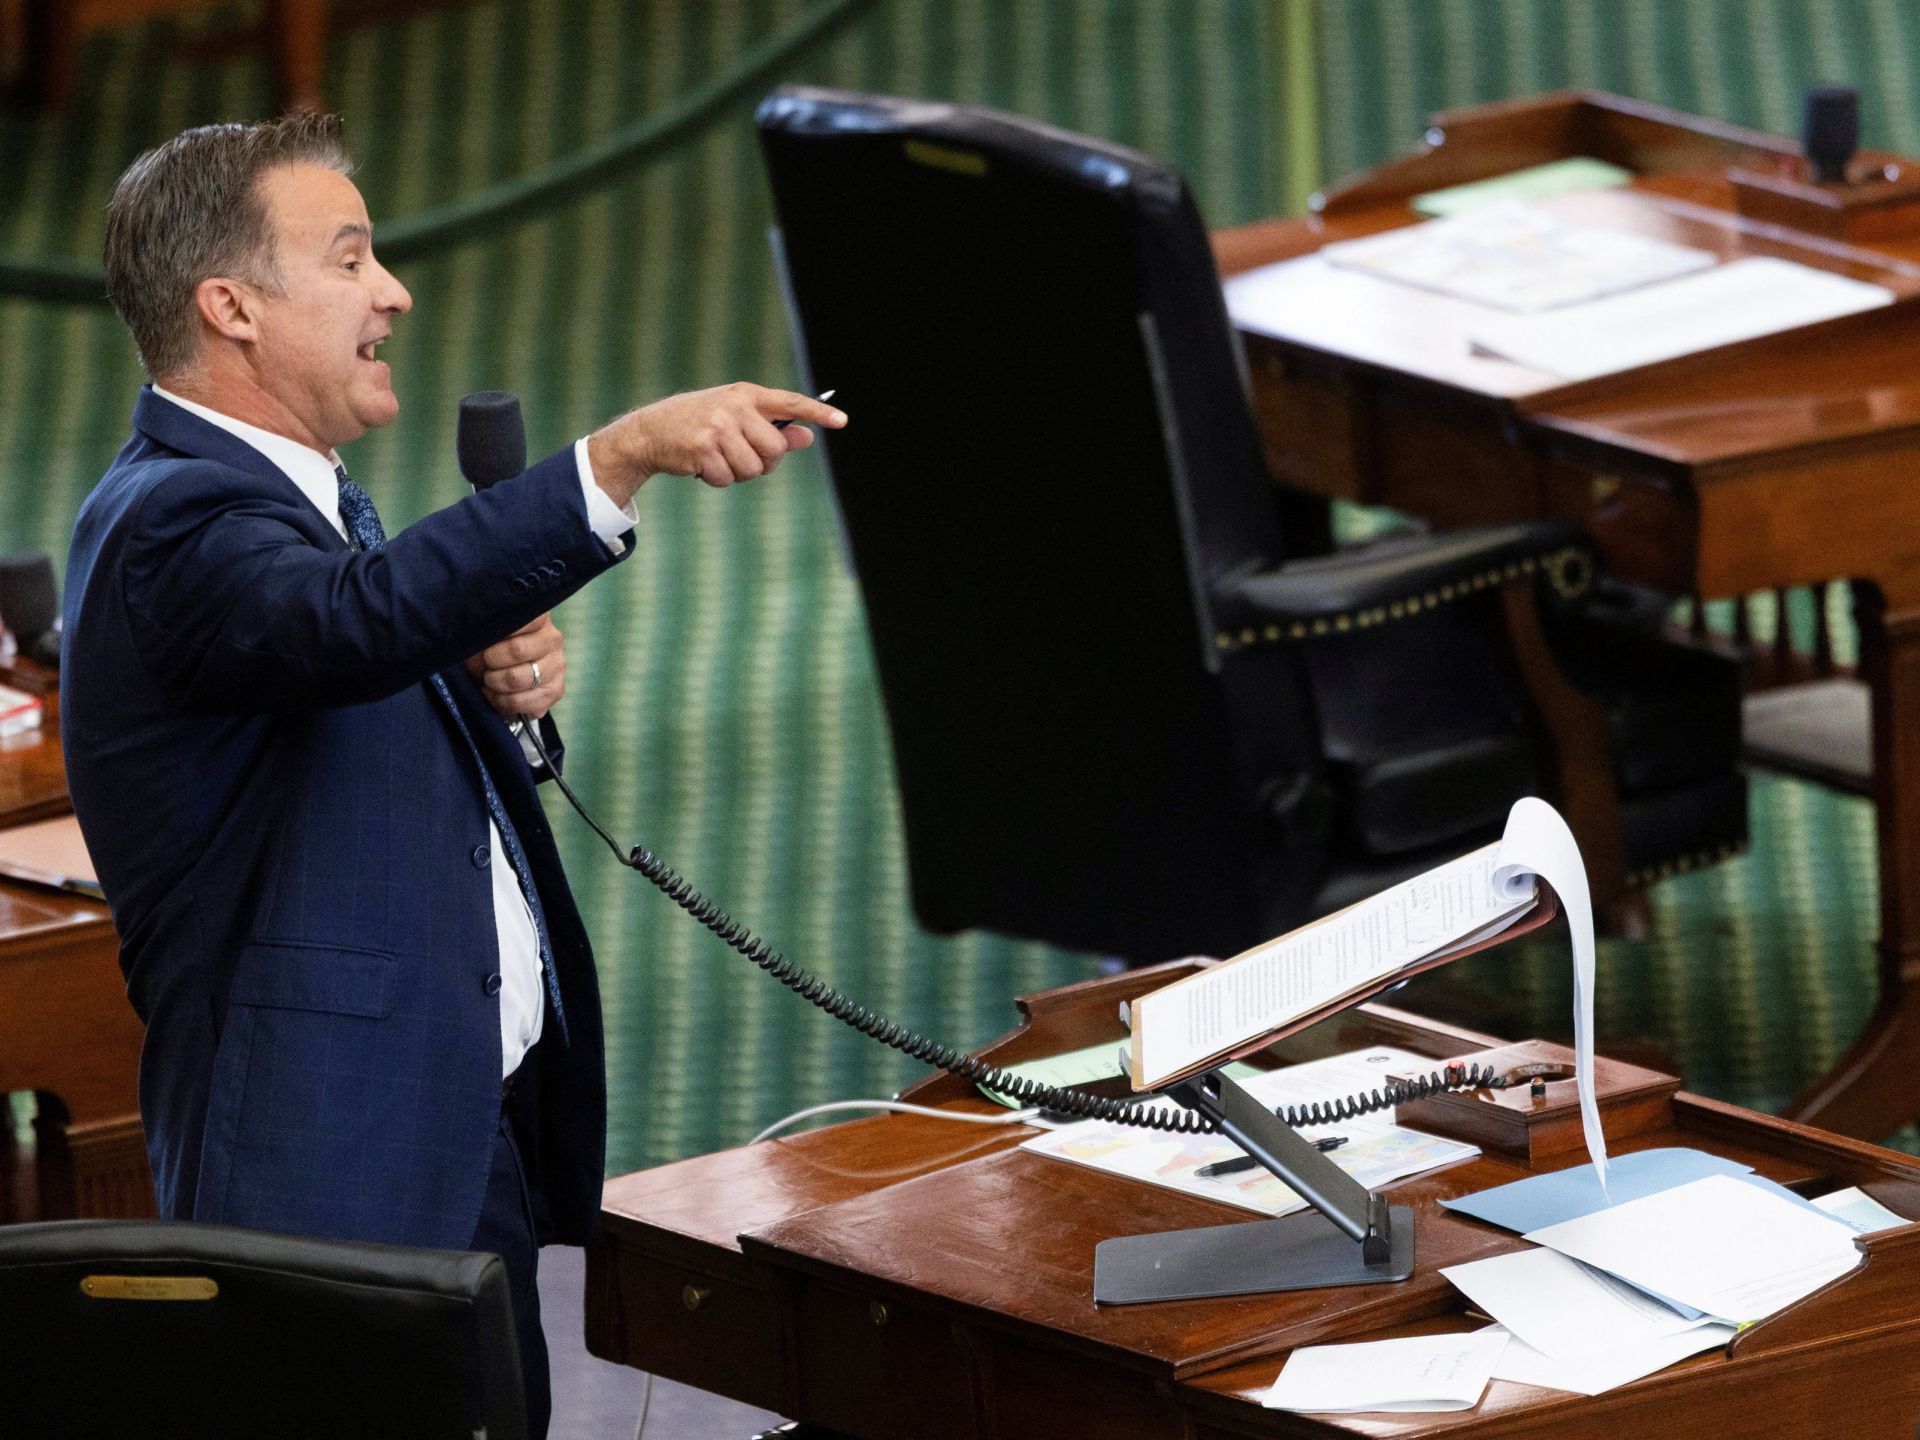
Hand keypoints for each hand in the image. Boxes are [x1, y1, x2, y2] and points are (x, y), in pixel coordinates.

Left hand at [466, 614, 564, 721]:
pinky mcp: (555, 691)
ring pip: (517, 678)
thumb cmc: (489, 650)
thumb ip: (482, 634)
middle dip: (491, 660)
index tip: (488, 638)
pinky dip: (500, 701)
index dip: (502, 630)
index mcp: (537, 618)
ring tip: (489, 681)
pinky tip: (497, 695)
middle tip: (485, 663)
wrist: (501, 678)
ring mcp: (557, 666)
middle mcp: (552, 639)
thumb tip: (477, 642)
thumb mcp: (482, 637)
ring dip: (495, 683)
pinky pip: (520, 701)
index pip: (526, 618)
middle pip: (517, 650)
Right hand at [585, 382, 847, 504]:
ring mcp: (718, 426)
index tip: (842, 421)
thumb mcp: (737, 420)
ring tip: (718, 459)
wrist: (651, 432)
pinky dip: (718, 480)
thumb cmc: (700, 425)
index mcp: (746, 395)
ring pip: (753, 469)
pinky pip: (729, 478)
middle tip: (740, 456)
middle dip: (763, 462)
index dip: (817, 412)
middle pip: (775, 450)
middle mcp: (735, 406)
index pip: (789, 402)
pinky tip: (702, 465)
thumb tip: (808, 437)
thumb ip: (772, 428)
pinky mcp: (703, 447)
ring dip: (738, 473)